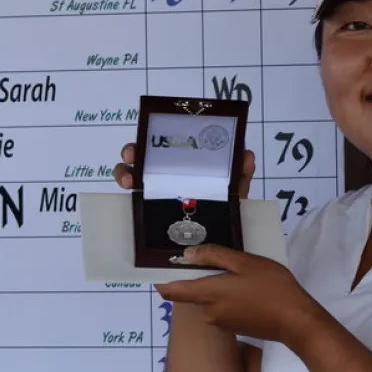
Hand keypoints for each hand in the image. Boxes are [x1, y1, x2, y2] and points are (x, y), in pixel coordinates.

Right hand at [112, 143, 256, 198]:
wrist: (218, 236)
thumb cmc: (224, 207)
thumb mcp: (235, 188)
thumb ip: (241, 173)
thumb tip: (247, 154)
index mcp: (184, 163)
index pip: (165, 144)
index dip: (155, 136)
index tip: (152, 135)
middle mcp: (165, 173)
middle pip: (141, 154)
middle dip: (132, 150)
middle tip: (133, 155)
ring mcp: (153, 190)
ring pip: (129, 172)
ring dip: (124, 171)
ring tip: (129, 180)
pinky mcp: (145, 208)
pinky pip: (129, 198)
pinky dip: (126, 190)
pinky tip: (129, 193)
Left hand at [154, 244, 319, 346]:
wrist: (295, 321)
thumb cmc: (271, 287)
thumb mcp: (245, 262)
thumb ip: (215, 256)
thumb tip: (188, 254)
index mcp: (208, 294)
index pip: (171, 290)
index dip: (162, 278)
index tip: (165, 263)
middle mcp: (208, 311)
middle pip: (193, 292)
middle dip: (202, 275)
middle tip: (221, 257)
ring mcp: (221, 322)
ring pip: (210, 298)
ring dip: (219, 285)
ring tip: (242, 270)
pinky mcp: (234, 326)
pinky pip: (222, 307)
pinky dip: (229, 295)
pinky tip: (248, 287)